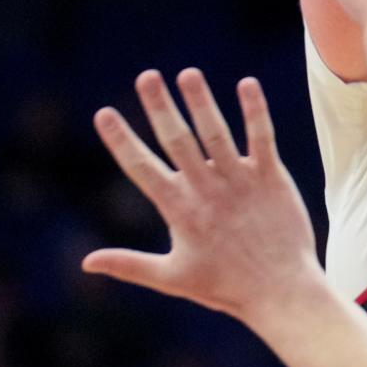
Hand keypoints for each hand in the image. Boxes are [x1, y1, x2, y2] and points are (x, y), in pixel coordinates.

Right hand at [84, 68, 319, 320]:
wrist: (281, 292)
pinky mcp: (271, 177)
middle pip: (178, 141)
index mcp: (179, 210)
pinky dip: (254, 111)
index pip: (142, 168)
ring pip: (216, 134)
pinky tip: (247, 84)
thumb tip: (85, 263)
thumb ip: (129, 264)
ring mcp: (239, 181)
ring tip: (188, 74)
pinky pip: (261, 138)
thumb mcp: (171, 278)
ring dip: (201, 102)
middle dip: (160, 107)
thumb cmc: (225, 286)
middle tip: (146, 76)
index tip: (104, 113)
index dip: (122, 140)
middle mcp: (206, 190)